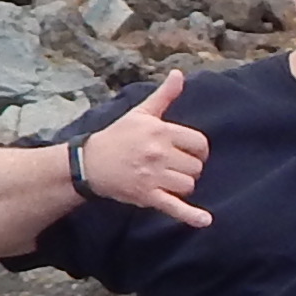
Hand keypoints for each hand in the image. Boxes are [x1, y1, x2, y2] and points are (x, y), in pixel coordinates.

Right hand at [79, 87, 213, 226]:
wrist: (90, 162)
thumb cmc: (118, 136)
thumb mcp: (141, 113)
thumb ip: (164, 96)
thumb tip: (179, 74)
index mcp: (161, 131)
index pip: (200, 144)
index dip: (198, 150)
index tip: (188, 153)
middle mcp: (159, 153)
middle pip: (196, 167)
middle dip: (188, 168)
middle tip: (171, 166)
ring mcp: (153, 176)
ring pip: (188, 185)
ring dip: (182, 185)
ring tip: (166, 180)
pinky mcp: (147, 196)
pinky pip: (174, 207)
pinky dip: (190, 216)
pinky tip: (204, 221)